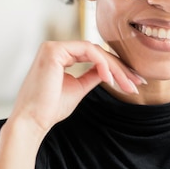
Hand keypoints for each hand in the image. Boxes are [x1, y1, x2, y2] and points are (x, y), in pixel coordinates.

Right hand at [5, 41, 144, 140]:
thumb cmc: (50, 108)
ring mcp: (53, 47)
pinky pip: (88, 51)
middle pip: (97, 52)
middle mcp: (56, 48)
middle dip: (120, 68)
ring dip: (115, 67)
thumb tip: (109, 69)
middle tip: (137, 82)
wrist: (32, 121)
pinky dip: (102, 64)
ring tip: (127, 84)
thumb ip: (92, 75)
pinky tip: (110, 79)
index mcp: (60, 56)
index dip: (115, 68)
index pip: (94, 56)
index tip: (133, 82)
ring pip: (95, 50)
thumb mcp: (78, 88)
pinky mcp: (54, 50)